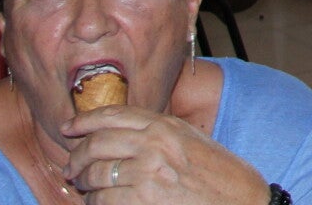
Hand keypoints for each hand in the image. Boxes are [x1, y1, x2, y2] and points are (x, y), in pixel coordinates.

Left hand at [64, 106, 269, 203]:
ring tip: (85, 188)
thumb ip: (160, 134)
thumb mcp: (192, 141)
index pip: (114, 115)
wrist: (242, 200)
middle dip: (77, 156)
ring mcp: (148, 173)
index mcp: (166, 125)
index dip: (85, 120)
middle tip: (72, 167)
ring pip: (96, 175)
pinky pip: (103, 200)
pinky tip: (99, 203)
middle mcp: (154, 144)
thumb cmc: (221, 174)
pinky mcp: (143, 200)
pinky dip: (95, 202)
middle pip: (98, 143)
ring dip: (84, 183)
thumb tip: (121, 137)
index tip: (69, 127)